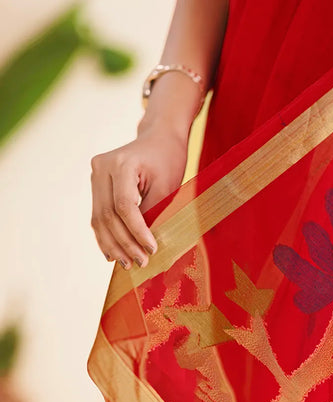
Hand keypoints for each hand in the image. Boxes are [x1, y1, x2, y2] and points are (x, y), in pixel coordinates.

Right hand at [90, 124, 187, 268]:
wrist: (158, 138)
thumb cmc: (168, 160)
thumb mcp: (167, 186)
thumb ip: (154, 213)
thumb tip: (145, 247)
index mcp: (122, 163)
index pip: (125, 206)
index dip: (137, 231)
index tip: (151, 249)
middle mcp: (102, 167)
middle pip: (108, 214)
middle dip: (125, 243)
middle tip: (140, 263)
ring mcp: (95, 175)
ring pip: (99, 218)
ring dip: (113, 244)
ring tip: (127, 264)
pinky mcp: (96, 183)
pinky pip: (98, 214)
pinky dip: (106, 236)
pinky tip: (113, 254)